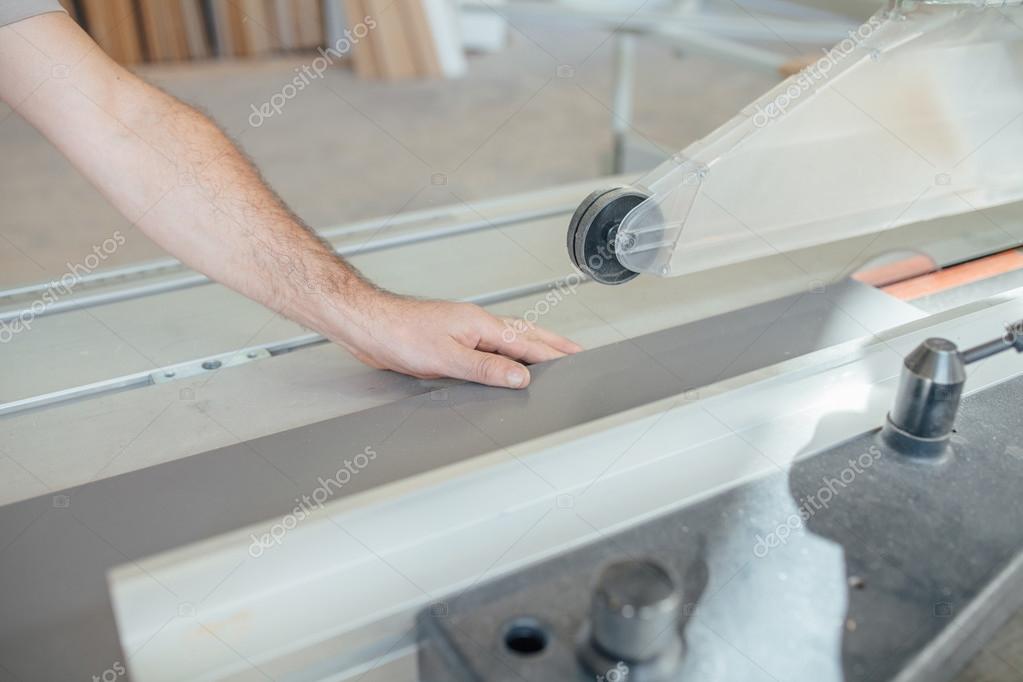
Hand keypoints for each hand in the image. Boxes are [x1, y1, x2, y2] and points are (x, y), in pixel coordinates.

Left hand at [327, 291, 582, 388]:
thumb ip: (487, 369)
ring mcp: (464, 331)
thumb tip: (521, 377)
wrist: (369, 325)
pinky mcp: (451, 340)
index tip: (577, 360)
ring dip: (533, 346)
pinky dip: (508, 353)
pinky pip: (490, 347)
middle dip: (553, 345)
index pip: (529, 343)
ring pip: (509, 338)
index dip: (554, 353)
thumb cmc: (400, 334)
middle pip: (525, 335)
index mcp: (482, 325)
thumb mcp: (448, 358)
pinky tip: (506, 360)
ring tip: (552, 354)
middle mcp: (477, 324)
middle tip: (575, 352)